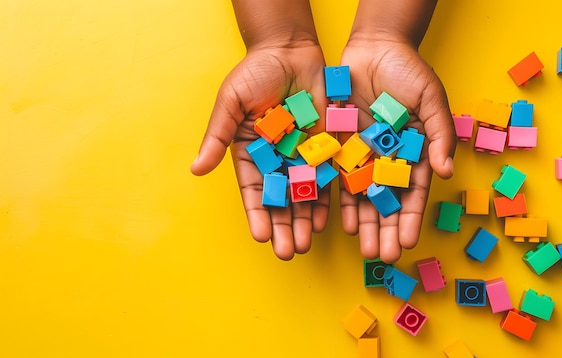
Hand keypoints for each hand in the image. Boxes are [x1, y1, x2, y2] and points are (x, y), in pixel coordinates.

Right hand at [190, 43, 329, 259]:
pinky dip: (326, 198)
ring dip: (304, 221)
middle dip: (283, 227)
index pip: (254, 191)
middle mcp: (277, 160)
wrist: (290, 50)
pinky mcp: (326, 145)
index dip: (257, 214)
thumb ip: (217, 137)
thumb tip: (196, 169)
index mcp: (251, 153)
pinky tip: (327, 220)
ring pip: (304, 194)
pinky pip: (327, 176)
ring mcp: (302, 154)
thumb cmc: (255, 73)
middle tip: (288, 252)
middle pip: (280, 200)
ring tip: (306, 245)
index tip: (260, 237)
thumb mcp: (231, 103)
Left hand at [339, 36, 455, 262]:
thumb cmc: (409, 72)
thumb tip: (445, 172)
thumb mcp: (432, 99)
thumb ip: (440, 135)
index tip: (406, 242)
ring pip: (363, 196)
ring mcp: (364, 155)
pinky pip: (339, 178)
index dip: (409, 218)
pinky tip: (342, 223)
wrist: (375, 48)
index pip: (413, 193)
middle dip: (385, 230)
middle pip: (387, 202)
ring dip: (364, 223)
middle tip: (382, 257)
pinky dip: (341, 200)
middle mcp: (389, 160)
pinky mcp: (341, 146)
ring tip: (363, 249)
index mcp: (414, 153)